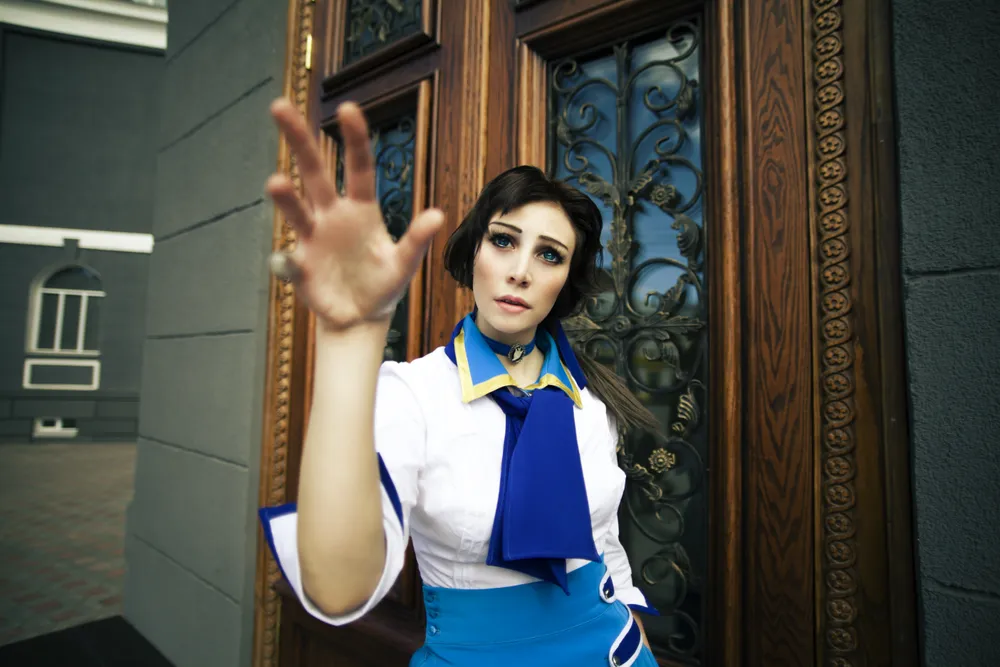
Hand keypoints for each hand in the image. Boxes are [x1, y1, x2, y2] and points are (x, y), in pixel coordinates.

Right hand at [265, 98, 443, 330]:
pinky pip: (288, 260)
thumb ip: (417, 240)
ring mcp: (312, 238)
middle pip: (314, 172)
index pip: (359, 167)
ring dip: (285, 197)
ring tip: (275, 182)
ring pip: (295, 210)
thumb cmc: (384, 285)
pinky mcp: (298, 265)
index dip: (354, 138)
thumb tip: (438, 215)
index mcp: (361, 210)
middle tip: (279, 106)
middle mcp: (332, 216)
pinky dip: (286, 261)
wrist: (360, 318)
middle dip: (298, 140)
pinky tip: (288, 263)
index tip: (348, 108)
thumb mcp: (404, 265)